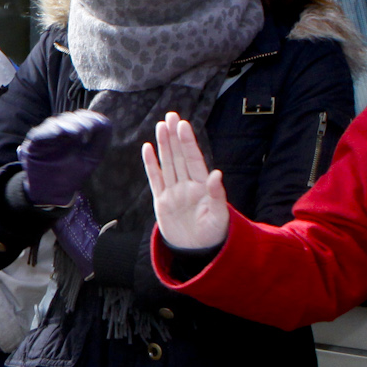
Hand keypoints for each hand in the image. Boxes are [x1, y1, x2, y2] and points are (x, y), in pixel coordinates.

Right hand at [18, 109, 111, 206]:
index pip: (81, 118)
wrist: (52, 194)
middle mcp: (59, 133)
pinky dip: (49, 131)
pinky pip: (39, 133)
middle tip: (88, 128)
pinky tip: (60, 132)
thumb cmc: (71, 176)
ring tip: (77, 131)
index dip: (90, 118)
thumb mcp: (92, 157)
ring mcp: (45, 138)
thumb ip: (101, 139)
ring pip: (54, 123)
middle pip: (69, 118)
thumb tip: (103, 120)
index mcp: (73, 134)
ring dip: (66, 125)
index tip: (97, 125)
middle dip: (79, 121)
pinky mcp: (32, 145)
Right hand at [141, 115, 229, 250]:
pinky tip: (148, 148)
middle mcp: (187, 185)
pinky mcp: (161, 200)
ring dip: (164, 145)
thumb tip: (217, 174)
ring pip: (167, 163)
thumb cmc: (213, 234)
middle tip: (170, 115)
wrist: (196, 251)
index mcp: (202, 186)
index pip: (193, 159)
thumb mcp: (219, 216)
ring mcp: (173, 191)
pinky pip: (155, 179)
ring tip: (160, 126)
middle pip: (179, 156)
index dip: (188, 142)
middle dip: (175, 136)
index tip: (183, 125)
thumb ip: (216, 195)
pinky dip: (151, 164)